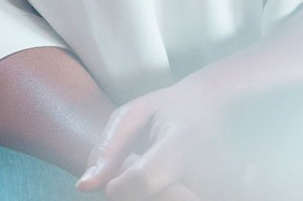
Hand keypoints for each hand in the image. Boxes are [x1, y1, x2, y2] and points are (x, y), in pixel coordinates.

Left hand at [78, 78, 228, 200]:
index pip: (144, 180)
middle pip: (153, 199)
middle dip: (133, 194)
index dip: (119, 186)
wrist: (215, 109)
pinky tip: (166, 184)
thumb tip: (84, 187)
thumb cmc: (168, 110)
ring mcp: (215, 188)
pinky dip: (162, 195)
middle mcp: (206, 171)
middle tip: (138, 173)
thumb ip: (108, 149)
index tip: (113, 182)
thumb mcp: (133, 114)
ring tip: (154, 176)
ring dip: (149, 195)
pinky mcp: (218, 194)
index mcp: (182, 142)